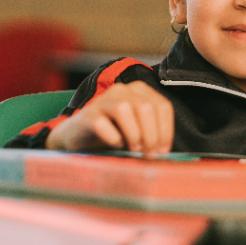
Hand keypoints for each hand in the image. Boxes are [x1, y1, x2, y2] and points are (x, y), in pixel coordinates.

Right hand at [46, 81, 173, 157]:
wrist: (79, 138)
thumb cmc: (113, 134)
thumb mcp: (137, 130)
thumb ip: (151, 133)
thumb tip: (164, 150)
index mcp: (138, 91)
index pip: (162, 106)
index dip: (166, 130)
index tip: (163, 150)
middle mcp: (121, 90)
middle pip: (146, 107)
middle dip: (151, 135)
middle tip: (149, 154)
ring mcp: (102, 100)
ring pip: (124, 109)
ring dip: (133, 134)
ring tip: (133, 149)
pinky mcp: (87, 115)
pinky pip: (102, 124)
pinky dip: (112, 138)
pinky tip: (115, 144)